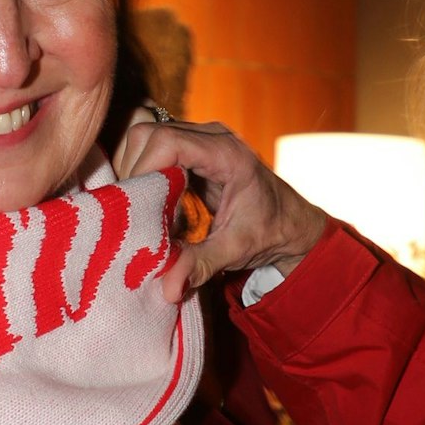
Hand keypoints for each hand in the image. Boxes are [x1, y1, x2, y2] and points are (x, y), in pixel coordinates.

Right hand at [115, 116, 327, 301]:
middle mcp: (212, 137)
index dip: (144, 170)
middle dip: (135, 173)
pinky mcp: (191, 147)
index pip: (167, 142)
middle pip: (149, 136)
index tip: (137, 205)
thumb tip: (168, 289)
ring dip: (137, 173)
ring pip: (146, 139)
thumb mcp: (235, 250)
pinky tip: (155, 203)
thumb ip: (200, 264)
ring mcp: (200, 138)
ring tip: (147, 209)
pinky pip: (153, 149)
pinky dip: (145, 173)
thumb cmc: (269, 231)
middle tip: (137, 211)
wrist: (290, 222)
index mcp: (227, 154)